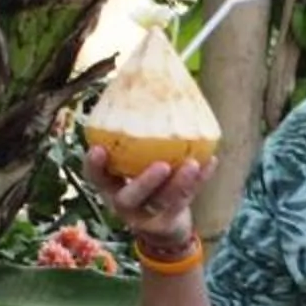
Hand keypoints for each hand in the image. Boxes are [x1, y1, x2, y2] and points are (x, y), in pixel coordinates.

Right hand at [81, 145, 211, 255]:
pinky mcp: (169, 222)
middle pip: (129, 197)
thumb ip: (135, 137)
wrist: (162, 224)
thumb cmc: (145, 178)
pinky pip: (187, 199)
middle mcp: (124, 203)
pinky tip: (211, 161)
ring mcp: (147, 216)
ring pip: (162, 201)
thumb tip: (147, 80)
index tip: (97, 149)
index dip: (94, 165)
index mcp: (110, 186)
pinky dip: (200, 180)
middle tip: (162, 166)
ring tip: (193, 164)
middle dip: (145, 182)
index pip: (96, 177)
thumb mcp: (133, 161)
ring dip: (180, 183)